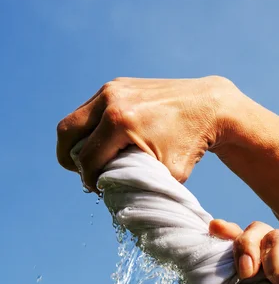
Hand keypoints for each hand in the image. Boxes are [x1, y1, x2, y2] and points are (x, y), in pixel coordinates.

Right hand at [56, 76, 234, 191]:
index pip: (87, 159)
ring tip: (99, 160)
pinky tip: (109, 144)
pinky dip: (91, 129)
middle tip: (87, 174)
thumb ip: (139, 185)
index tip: (100, 190)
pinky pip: (90, 110)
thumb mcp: (168, 173)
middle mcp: (111, 100)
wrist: (208, 106)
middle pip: (67, 134)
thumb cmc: (191, 144)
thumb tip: (113, 198)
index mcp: (121, 122)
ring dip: (79, 143)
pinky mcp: (117, 85)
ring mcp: (112, 88)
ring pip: (74, 120)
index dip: (89, 181)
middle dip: (71, 160)